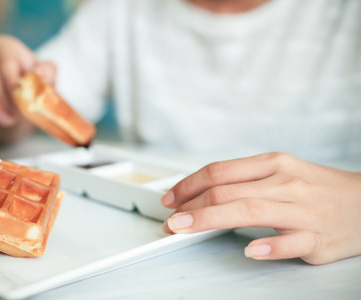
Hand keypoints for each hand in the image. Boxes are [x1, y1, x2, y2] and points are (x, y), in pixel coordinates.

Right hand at [0, 34, 56, 126]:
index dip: (12, 76)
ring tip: (10, 119)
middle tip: (22, 112)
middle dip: (6, 97)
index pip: (4, 53)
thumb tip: (41, 73)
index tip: (23, 94)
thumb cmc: (37, 84)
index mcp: (7, 48)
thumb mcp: (48, 77)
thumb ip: (47, 72)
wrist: (28, 103)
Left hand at [161, 152, 360, 264]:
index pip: (220, 172)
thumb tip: (202, 192)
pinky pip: (292, 242)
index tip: (171, 199)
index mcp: (272, 164)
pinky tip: (251, 251)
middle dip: (191, 206)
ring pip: (251, 212)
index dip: (189, 185)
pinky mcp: (319, 238)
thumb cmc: (315, 187)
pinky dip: (271, 247)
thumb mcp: (280, 171)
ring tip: (185, 228)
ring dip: (211, 220)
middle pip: (228, 192)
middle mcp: (285, 183)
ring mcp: (303, 210)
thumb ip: (243, 180)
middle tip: (170, 221)